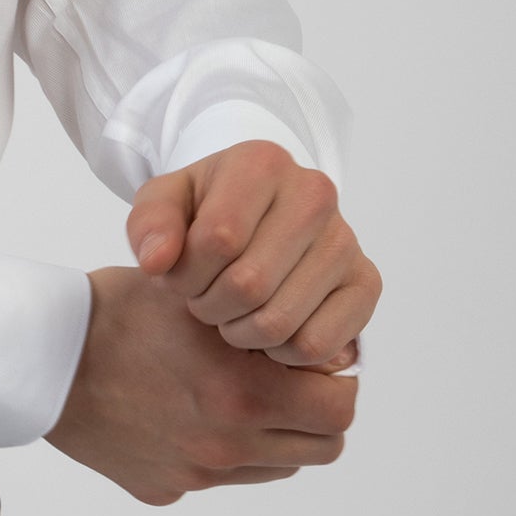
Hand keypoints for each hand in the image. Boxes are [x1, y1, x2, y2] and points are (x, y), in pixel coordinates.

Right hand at [44, 267, 359, 504]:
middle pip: (321, 447)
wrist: (41, 360)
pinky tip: (182, 407)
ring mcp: (197, 474)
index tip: (312, 355)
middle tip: (286, 376)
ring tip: (235, 390)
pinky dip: (221, 448)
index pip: (339, 408)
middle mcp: (227, 445)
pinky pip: (221, 475)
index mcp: (242, 395)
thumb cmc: (115, 313)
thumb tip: (316, 340)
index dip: (335, 378)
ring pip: (276, 466)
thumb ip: (260, 314)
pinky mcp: (165, 488)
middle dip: (315, 411)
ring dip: (274, 433)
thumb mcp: (193, 294)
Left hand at [125, 140, 381, 370]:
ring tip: (231, 312)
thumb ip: (149, 225)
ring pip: (281, 321)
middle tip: (203, 299)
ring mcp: (346, 239)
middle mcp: (314, 193)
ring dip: (241, 332)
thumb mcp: (164, 205)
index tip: (178, 274)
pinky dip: (282, 353)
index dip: (185, 274)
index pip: (217, 239)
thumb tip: (157, 262)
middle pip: (249, 284)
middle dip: (210, 307)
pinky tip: (267, 328)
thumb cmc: (205, 210)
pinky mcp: (366, 283)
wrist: (258, 217)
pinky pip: (318, 344)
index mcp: (261, 163)